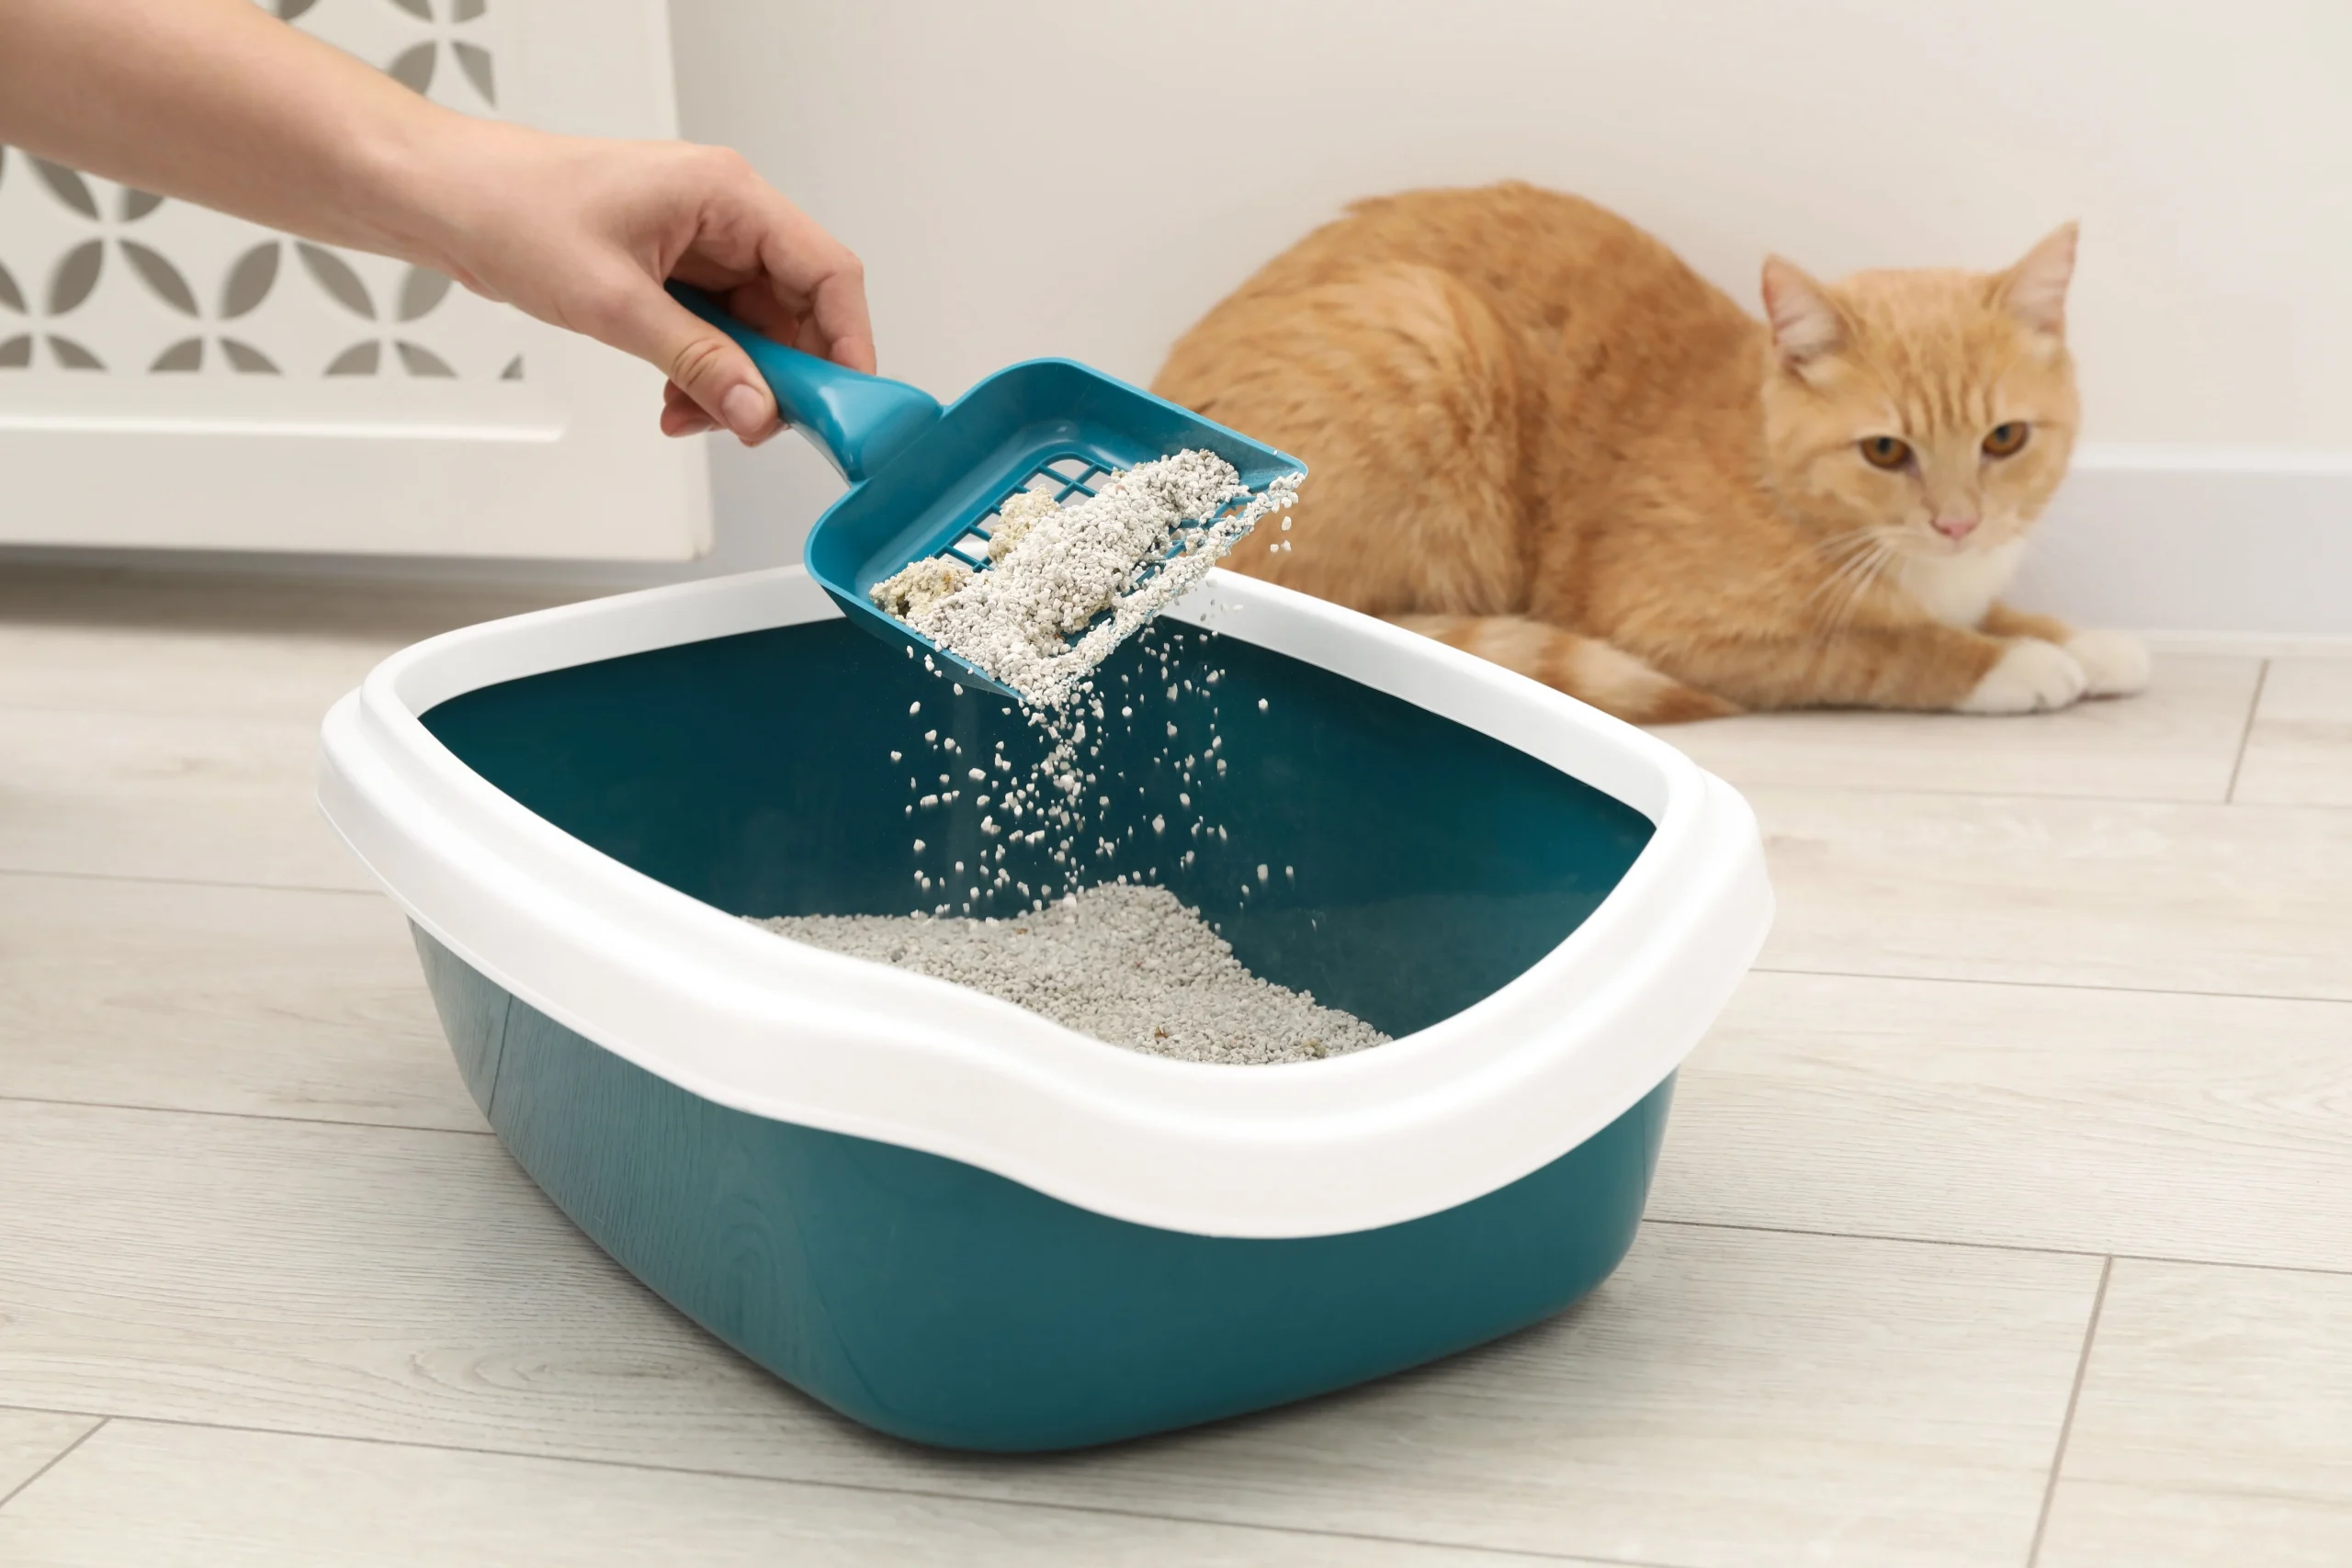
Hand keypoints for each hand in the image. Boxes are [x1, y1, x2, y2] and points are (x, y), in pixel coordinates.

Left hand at [415, 122, 873, 445]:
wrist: (444, 199)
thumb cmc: (512, 210)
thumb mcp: (615, 302)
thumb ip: (698, 361)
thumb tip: (757, 409)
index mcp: (727, 194)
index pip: (827, 272)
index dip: (847, 342)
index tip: (843, 404)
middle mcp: (724, 215)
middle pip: (798, 309)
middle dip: (780, 377)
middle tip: (755, 425)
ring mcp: (700, 244)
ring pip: (757, 331)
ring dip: (735, 383)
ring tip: (691, 414)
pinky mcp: (674, 271)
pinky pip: (717, 333)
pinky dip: (704, 374)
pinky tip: (674, 399)